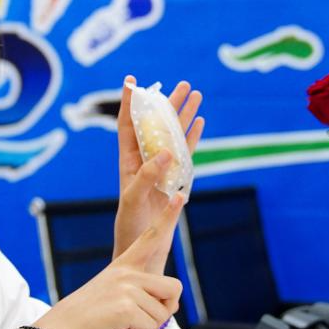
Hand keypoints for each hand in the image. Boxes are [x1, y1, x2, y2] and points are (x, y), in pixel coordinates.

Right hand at [29, 193, 186, 328]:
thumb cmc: (89, 317)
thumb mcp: (116, 295)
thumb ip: (141, 293)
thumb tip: (171, 306)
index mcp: (124, 264)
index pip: (152, 237)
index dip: (167, 217)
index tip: (180, 195)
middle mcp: (127, 272)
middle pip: (174, 288)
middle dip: (164, 310)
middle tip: (141, 318)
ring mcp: (126, 287)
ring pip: (163, 313)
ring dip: (147, 327)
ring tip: (122, 324)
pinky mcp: (126, 307)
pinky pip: (152, 326)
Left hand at [113, 75, 203, 262]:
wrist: (140, 248)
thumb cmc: (130, 225)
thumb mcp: (133, 200)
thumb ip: (146, 176)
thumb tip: (165, 153)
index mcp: (128, 160)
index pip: (128, 125)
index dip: (129, 103)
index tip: (132, 81)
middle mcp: (145, 160)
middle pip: (156, 124)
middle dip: (167, 103)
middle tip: (183, 84)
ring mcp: (162, 168)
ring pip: (174, 135)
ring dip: (184, 115)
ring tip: (196, 95)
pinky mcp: (176, 179)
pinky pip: (186, 153)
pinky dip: (193, 137)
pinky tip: (200, 122)